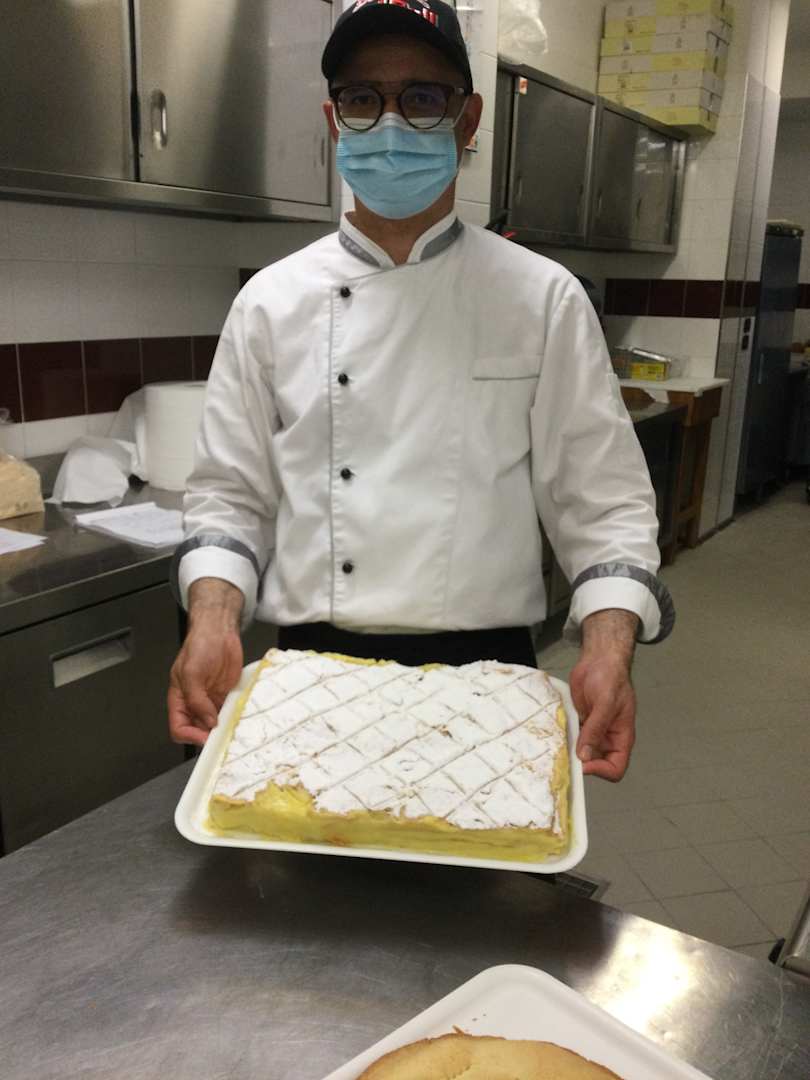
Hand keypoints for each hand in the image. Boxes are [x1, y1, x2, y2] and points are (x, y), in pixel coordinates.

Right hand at [168, 578, 243, 745]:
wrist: (220, 632)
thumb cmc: (200, 645)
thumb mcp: (191, 672)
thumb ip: (196, 699)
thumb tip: (207, 722)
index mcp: (179, 698)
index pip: (178, 727)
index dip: (190, 736)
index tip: (205, 737)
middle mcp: (195, 702)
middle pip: (197, 730)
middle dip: (208, 735)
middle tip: (222, 735)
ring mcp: (212, 700)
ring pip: (215, 725)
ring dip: (223, 729)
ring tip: (232, 728)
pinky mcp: (227, 696)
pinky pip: (229, 713)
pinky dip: (234, 718)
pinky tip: (240, 717)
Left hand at [569, 609, 637, 781]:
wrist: (599, 660)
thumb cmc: (611, 678)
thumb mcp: (606, 703)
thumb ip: (596, 729)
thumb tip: (585, 755)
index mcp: (621, 737)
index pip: (616, 767)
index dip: (601, 771)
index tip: (584, 763)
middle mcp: (607, 738)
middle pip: (596, 764)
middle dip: (581, 763)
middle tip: (564, 756)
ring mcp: (592, 731)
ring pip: (580, 752)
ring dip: (569, 751)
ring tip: (556, 746)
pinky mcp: (579, 723)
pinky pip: (571, 737)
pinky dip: (563, 738)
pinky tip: (554, 734)